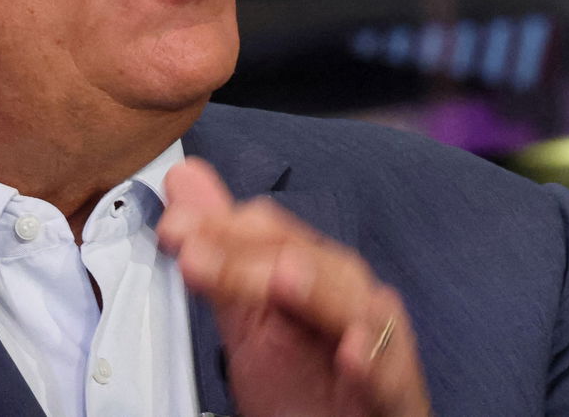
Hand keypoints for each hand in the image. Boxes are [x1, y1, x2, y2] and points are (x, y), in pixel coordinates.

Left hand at [158, 158, 430, 416]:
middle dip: (247, 257)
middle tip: (195, 253)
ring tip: (285, 277)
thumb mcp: (249, 319)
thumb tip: (184, 181)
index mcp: (314, 272)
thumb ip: (220, 253)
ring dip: (318, 289)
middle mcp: (348, 295)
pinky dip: (373, 360)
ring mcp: (376, 338)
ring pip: (350, 304)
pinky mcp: (395, 388)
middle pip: (303, 261)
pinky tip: (351, 353)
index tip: (173, 230)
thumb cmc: (306, 384)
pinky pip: (388, 371)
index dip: (220, 228)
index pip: (268, 234)